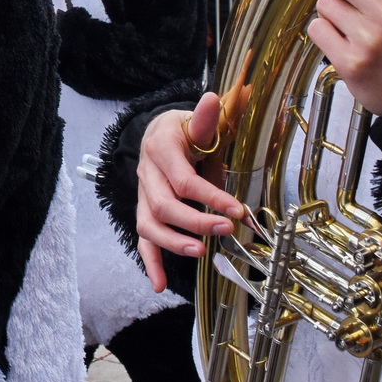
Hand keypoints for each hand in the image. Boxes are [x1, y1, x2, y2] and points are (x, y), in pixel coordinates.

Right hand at [134, 93, 248, 291]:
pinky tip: (159, 283)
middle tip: (225, 230)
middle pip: (164, 205)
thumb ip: (207, 117)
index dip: (211, 197)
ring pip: (148, 224)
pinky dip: (150, 262)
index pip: (184, 180)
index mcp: (161, 149)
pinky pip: (143, 238)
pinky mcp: (145, 211)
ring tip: (199, 252)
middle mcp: (147, 173)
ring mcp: (143, 195)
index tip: (238, 211)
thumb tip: (214, 98)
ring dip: (172, 242)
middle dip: (195, 221)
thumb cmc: (186, 130)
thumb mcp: (198, 121)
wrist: (159, 132)